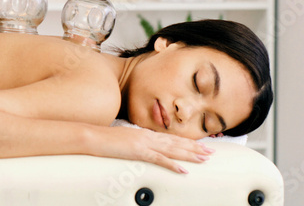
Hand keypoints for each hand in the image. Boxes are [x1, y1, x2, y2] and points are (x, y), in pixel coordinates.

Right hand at [92, 126, 214, 173]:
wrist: (92, 135)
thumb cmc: (105, 138)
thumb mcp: (125, 138)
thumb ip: (137, 141)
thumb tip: (145, 147)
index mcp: (145, 133)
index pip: (171, 138)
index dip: (187, 142)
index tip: (200, 145)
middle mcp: (148, 136)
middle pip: (176, 143)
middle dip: (195, 148)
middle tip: (210, 152)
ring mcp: (144, 143)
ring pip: (172, 150)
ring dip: (190, 155)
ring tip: (203, 159)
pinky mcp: (138, 151)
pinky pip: (159, 159)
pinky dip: (172, 165)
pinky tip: (183, 170)